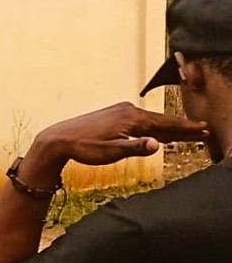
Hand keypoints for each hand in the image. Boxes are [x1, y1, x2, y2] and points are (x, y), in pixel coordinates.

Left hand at [27, 102, 208, 177]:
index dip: (186, 128)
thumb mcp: (111, 152)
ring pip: (152, 120)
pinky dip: (154, 127)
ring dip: (170, 127)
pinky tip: (159, 134)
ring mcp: (121, 111)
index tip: (204, 129)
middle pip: (162, 120)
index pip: (165, 124)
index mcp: (131, 118)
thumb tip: (156, 144)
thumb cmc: (83, 147)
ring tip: (188, 132)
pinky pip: (141, 121)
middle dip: (183, 126)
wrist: (59, 139)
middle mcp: (128, 110)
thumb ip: (135, 147)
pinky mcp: (114, 116)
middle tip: (204, 130)